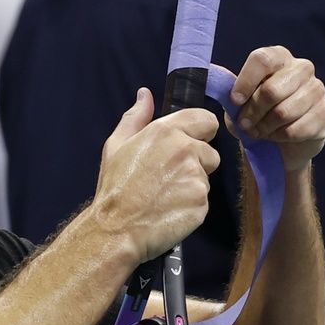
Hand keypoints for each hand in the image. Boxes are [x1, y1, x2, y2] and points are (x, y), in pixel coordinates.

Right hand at [91, 87, 220, 261]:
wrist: (115, 229)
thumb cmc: (114, 188)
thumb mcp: (116, 146)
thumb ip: (136, 118)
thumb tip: (145, 95)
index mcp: (166, 131)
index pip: (207, 120)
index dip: (201, 132)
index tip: (190, 144)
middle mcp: (186, 150)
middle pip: (210, 153)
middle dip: (196, 164)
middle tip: (167, 179)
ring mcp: (197, 178)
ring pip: (206, 179)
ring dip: (192, 187)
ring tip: (165, 197)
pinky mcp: (202, 204)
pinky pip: (203, 202)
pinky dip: (191, 207)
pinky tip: (170, 211)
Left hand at [226, 46, 324, 171]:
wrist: (280, 144)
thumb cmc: (256, 116)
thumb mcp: (239, 103)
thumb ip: (230, 91)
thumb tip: (216, 80)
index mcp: (279, 57)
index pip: (263, 59)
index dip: (246, 82)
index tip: (235, 101)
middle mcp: (301, 68)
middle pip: (272, 90)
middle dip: (253, 112)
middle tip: (245, 124)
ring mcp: (317, 89)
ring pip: (284, 112)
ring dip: (265, 127)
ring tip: (258, 131)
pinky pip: (297, 129)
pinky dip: (280, 137)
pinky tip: (276, 136)